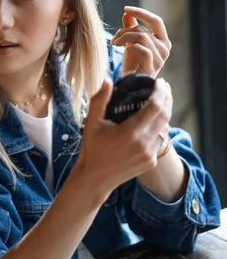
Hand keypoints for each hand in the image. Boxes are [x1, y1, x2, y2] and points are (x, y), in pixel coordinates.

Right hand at [74, 77, 172, 197]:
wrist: (95, 178)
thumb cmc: (92, 148)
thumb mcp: (91, 123)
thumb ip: (100, 100)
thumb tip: (108, 80)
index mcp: (130, 132)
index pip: (155, 106)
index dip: (160, 92)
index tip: (159, 82)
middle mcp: (143, 143)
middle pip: (165, 115)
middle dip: (167, 98)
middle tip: (164, 87)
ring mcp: (149, 154)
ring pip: (165, 127)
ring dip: (166, 112)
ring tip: (162, 100)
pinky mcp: (151, 161)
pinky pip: (160, 139)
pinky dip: (160, 127)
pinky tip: (155, 119)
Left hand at [111, 6, 171, 77]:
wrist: (130, 83)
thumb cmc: (132, 63)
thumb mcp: (131, 42)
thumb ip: (131, 27)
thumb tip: (127, 13)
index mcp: (163, 40)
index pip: (156, 21)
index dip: (141, 13)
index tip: (126, 8)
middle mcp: (165, 49)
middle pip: (143, 29)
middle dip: (124, 30)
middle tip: (114, 39)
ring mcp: (160, 59)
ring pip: (142, 37)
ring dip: (124, 37)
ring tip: (115, 44)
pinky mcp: (153, 67)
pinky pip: (142, 49)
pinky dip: (130, 47)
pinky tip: (124, 51)